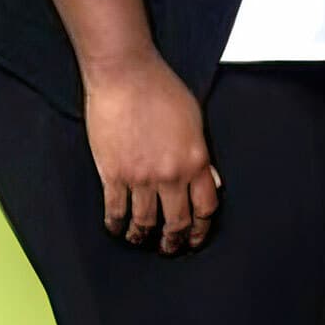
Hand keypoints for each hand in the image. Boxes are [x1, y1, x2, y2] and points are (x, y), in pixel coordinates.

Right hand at [84, 52, 217, 255]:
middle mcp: (171, 174)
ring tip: (142, 241)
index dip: (202, 227)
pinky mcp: (113, 175)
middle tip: (171, 248)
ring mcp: (141, 177)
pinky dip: (117, 225)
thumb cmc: (162, 90)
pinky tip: (118, 228)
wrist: (127, 76)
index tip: (197, 236)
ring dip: (144, 237)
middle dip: (174, 241)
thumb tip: (211, 181)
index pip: (206, 206)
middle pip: (176, 222)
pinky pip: (116, 211)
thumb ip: (202, 154)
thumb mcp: (195, 120)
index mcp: (196, 159)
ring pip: (145, 222)